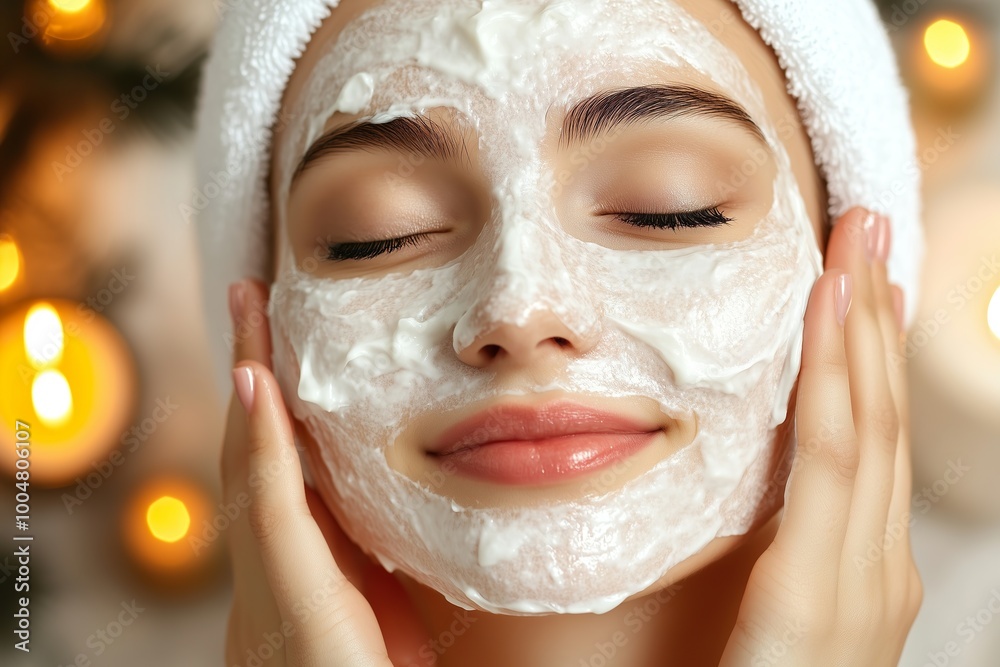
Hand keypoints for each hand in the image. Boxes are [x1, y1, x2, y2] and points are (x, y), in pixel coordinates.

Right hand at [222, 279, 429, 666]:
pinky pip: (269, 509)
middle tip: (252, 299)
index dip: (273, 405)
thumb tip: (406, 517)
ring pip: (252, 467)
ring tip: (251, 312)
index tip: (279, 343)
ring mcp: (267, 587)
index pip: (282, 473)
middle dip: (252, 373)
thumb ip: (383, 565)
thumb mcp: (387, 618)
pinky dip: (260, 444)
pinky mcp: (286, 601)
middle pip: (256, 454)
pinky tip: (259, 385)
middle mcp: (267, 574)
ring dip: (251, 384)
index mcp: (298, 574)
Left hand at [720, 209, 921, 665]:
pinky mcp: (821, 599)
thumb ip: (765, 552)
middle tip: (869, 229)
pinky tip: (829, 316)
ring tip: (858, 248)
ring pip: (868, 427)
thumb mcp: (756, 616)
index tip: (854, 277)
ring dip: (862, 329)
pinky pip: (832, 467)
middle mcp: (873, 571)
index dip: (864, 353)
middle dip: (875, 320)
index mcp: (854, 572)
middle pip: (879, 420)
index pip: (866, 440)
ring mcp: (861, 585)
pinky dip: (837, 383)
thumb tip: (741, 479)